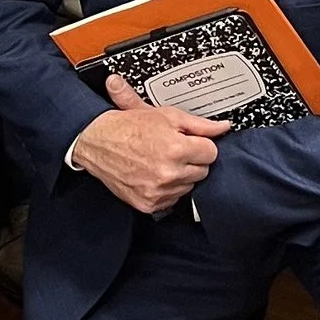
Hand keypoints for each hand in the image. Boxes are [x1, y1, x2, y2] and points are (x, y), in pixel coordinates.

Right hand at [70, 72, 229, 216]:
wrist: (97, 142)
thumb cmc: (128, 127)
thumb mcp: (167, 116)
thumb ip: (199, 124)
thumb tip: (222, 127)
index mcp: (175, 148)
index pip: (211, 152)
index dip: (200, 144)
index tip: (189, 142)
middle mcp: (168, 173)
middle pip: (203, 171)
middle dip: (192, 160)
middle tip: (173, 149)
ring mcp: (158, 191)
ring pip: (189, 187)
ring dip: (180, 176)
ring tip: (161, 161)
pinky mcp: (148, 204)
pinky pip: (172, 200)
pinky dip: (167, 189)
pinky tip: (154, 174)